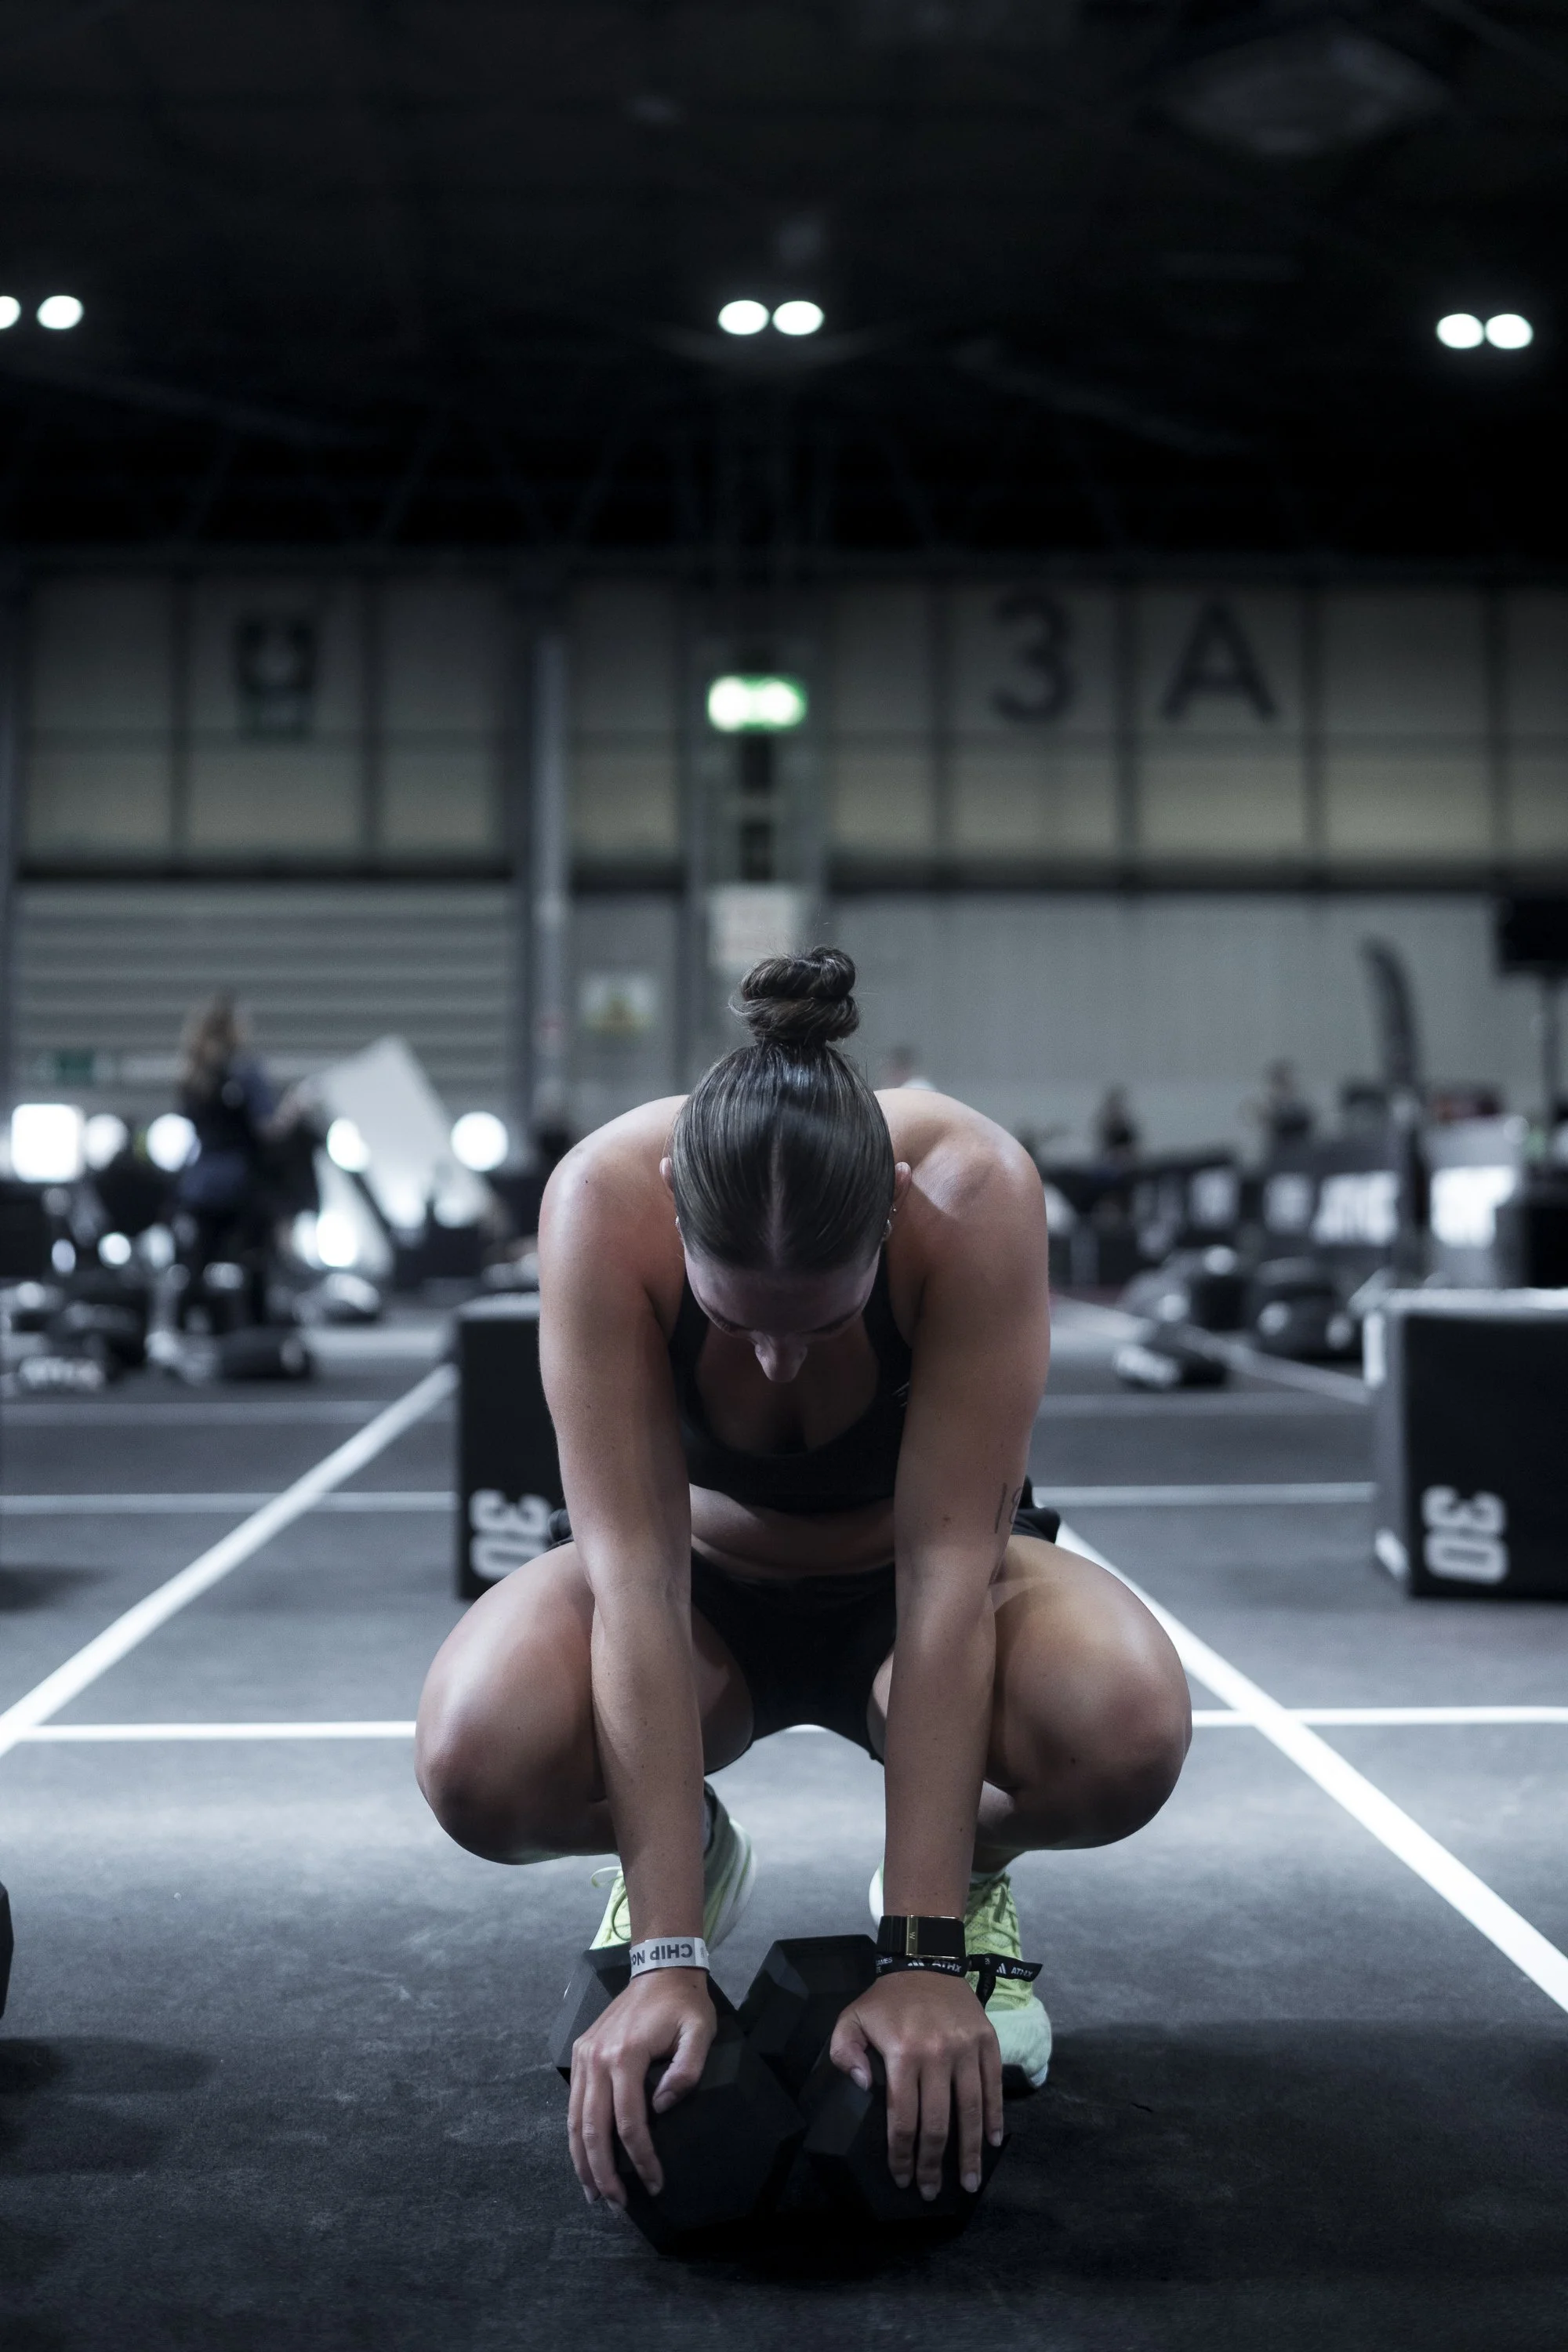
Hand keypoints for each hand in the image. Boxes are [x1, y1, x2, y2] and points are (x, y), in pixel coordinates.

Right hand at [567, 1969, 714, 2206]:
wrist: (660, 1969)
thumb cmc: (684, 2005)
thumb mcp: (701, 2031)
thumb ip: (687, 2070)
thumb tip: (662, 2107)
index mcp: (625, 2055)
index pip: (628, 2122)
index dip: (641, 2158)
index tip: (655, 2184)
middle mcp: (597, 2059)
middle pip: (592, 2128)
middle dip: (603, 2172)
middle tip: (617, 2205)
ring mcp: (584, 2056)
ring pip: (574, 2120)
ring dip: (582, 2161)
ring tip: (595, 2194)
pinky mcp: (581, 2054)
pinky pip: (573, 2104)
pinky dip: (575, 2137)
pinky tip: (584, 2159)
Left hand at [829, 1969, 1002, 2199]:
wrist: (926, 1961)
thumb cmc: (887, 2000)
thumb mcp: (851, 2019)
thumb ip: (844, 2054)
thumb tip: (862, 2088)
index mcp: (903, 2053)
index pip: (903, 2117)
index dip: (902, 2154)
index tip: (903, 2178)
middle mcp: (937, 2054)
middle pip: (937, 2123)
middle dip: (934, 2164)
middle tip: (931, 2192)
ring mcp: (966, 2048)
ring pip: (970, 2110)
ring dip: (971, 2152)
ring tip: (970, 2183)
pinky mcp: (988, 2042)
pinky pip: (993, 2087)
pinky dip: (994, 2117)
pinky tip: (992, 2142)